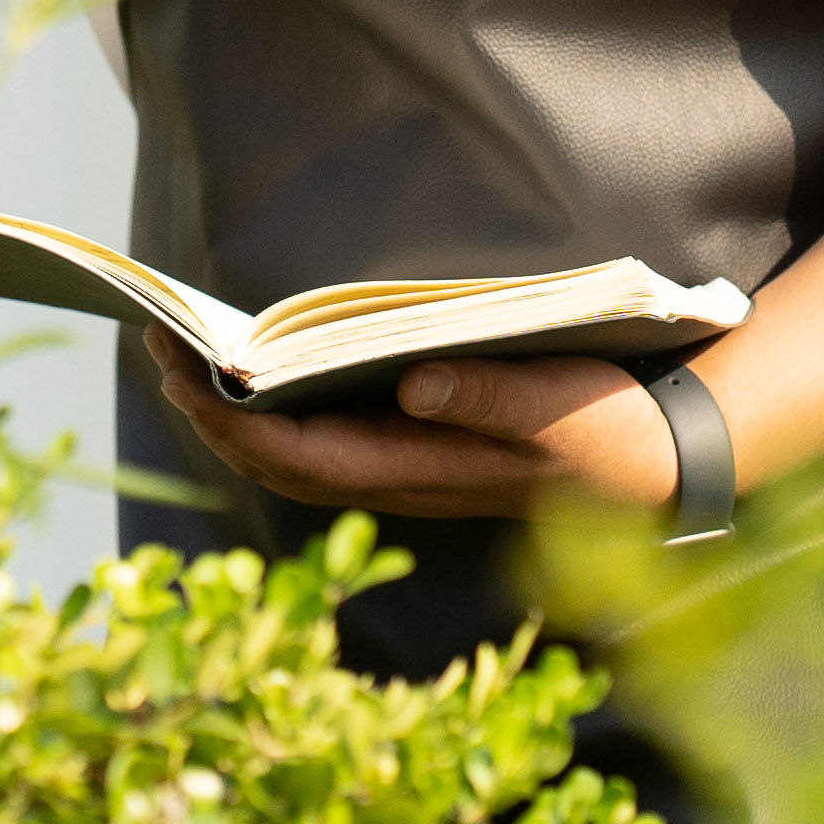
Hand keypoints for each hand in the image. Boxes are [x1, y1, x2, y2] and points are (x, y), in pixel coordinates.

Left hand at [142, 329, 682, 520]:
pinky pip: (325, 442)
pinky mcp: (422, 451)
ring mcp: (408, 471)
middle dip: (208, 412)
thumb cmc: (615, 433)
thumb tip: (409, 386)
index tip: (184, 368)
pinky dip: (278, 410)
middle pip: (276, 463)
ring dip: (235, 412)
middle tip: (156, 343)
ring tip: (185, 351)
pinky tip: (260, 369)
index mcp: (424, 473)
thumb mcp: (558, 408)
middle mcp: (402, 480)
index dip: (231, 421)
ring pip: (294, 457)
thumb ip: (487, 396)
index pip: (299, 458)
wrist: (668, 466)